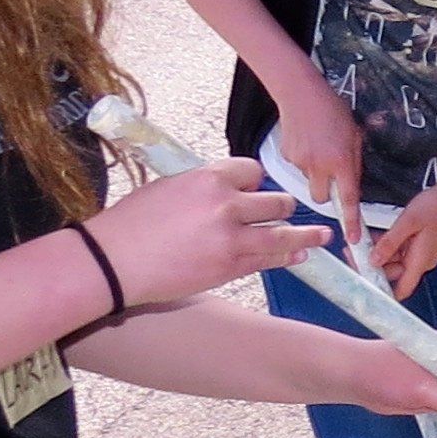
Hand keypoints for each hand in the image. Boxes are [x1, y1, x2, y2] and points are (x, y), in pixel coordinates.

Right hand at [84, 158, 318, 306]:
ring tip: (323, 237)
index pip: (252, 171)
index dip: (255, 182)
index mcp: (207, 177)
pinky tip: (300, 255)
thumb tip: (223, 191)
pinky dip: (289, 256)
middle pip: (275, 201)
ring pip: (282, 233)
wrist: (113, 262)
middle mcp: (225, 204)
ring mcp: (231, 237)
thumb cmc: (130, 224)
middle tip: (287, 213)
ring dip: (305, 235)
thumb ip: (201, 188)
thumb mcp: (166, 188)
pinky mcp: (231, 266)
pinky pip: (270, 259)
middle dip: (281, 208)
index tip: (255, 189)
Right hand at [271, 85, 365, 245]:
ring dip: (315, 173)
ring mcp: (301, 163)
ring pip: (309, 182)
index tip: (354, 239)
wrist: (300, 94)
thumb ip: (355, 162)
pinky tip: (306, 143)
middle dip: (326, 192)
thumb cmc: (331, 110)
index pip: (348, 199)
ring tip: (318, 149)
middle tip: (329, 175)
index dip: (351, 222)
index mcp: (341, 161)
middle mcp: (320, 166)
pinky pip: (298, 168)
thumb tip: (352, 181)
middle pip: (321, 198)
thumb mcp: (355, 135)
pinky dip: (303, 161)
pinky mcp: (286, 158)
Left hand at [370, 176, 436, 297]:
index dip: (384, 293)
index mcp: (421, 260)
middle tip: (353, 255)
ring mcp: (420, 253)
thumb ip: (390, 242)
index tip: (364, 285)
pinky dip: (384, 246)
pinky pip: (397, 250)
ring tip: (359, 245)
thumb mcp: (408, 222)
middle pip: (393, 275)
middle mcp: (421, 260)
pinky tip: (373, 238)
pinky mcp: (418, 244)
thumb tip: (374, 259)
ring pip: (393, 261)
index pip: (402, 289)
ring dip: (376, 255)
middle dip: (372, 267)